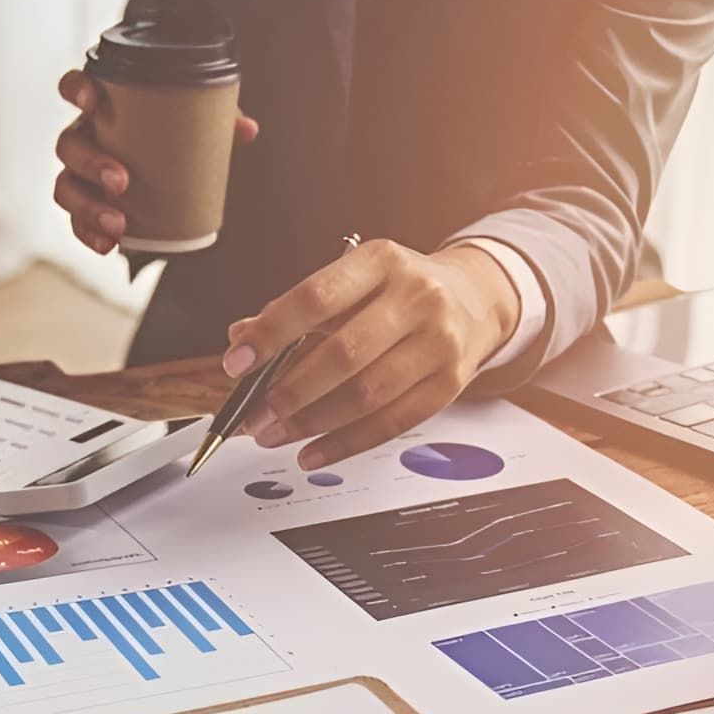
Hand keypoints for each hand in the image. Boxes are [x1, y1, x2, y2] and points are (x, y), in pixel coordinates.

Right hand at [55, 69, 258, 254]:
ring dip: (88, 207)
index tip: (90, 102)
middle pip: (68, 145)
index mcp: (102, 106)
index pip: (74, 87)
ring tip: (118, 224)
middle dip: (90, 163)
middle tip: (122, 182)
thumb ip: (217, 117)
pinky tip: (108, 246)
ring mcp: (79, 173)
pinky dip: (89, 234)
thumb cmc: (173, 130)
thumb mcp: (194, 118)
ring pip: (65, 187)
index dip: (75, 89)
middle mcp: (83, 136)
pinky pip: (75, 221)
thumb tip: (247, 129)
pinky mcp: (85, 204)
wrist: (167, 162)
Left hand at [224, 241, 520, 468]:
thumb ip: (295, 310)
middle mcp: (416, 296)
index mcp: (380, 261)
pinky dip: (345, 443)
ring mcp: (437, 341)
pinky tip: (313, 451)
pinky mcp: (450, 382)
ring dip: (311, 423)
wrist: (475, 298)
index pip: (316, 298)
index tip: (237, 362)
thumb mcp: (352, 282)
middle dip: (288, 393)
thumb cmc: (400, 292)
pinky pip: (391, 423)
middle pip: (342, 354)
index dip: (271, 333)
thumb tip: (242, 338)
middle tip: (254, 416)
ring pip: (366, 395)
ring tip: (274, 434)